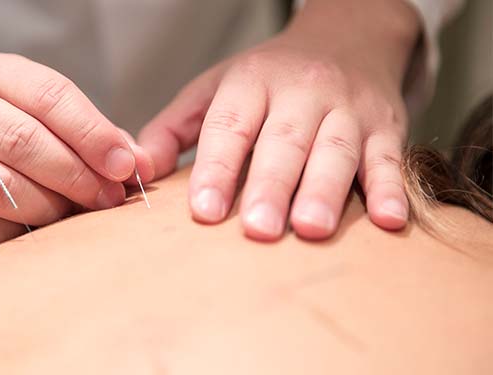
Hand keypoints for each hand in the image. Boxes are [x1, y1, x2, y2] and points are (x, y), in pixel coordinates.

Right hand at [0, 52, 153, 249]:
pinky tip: (35, 228)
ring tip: (73, 214)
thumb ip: (100, 139)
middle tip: (108, 198)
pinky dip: (15, 233)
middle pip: (24, 141)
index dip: (94, 134)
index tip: (125, 166)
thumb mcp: (56, 119)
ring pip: (1, 187)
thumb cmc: (18, 132)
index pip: (51, 97)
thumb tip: (141, 165)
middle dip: (77, 176)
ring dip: (49, 208)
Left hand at [139, 0, 418, 239]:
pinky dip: (391, 189)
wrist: (347, 37)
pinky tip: (389, 221)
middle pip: (284, 141)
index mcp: (252, 83)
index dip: (216, 167)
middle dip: (271, 186)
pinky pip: (389, 157)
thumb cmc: (271, 76)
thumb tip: (139, 171)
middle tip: (257, 229)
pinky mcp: (386, 125)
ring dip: (325, 190)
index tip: (203, 210)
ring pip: (336, 149)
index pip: (230, 125)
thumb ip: (175, 129)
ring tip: (310, 228)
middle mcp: (301, 92)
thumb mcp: (216, 89)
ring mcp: (347, 108)